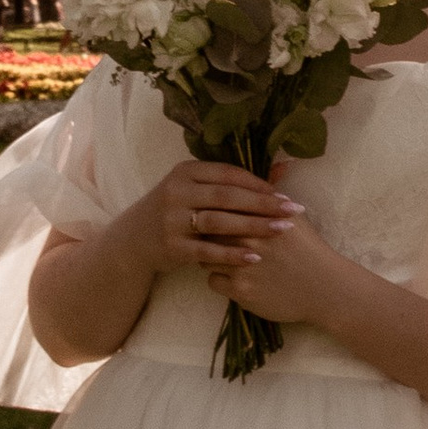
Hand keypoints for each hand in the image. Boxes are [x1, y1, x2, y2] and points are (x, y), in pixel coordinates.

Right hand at [148, 158, 303, 277]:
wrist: (134, 240)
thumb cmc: (176, 211)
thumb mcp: (195, 189)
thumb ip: (233, 182)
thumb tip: (283, 170)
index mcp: (185, 171)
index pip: (228, 174)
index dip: (258, 184)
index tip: (284, 194)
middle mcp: (177, 192)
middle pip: (227, 196)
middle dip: (263, 204)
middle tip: (293, 210)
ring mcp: (172, 219)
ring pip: (219, 222)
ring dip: (254, 226)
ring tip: (282, 231)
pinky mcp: (172, 246)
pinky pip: (208, 250)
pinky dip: (233, 254)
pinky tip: (255, 257)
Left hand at [201, 203, 351, 329]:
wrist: (324, 288)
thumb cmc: (309, 249)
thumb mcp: (295, 216)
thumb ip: (274, 195)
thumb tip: (277, 165)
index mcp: (259, 216)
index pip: (222, 206)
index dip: (217, 211)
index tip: (217, 215)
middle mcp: (247, 238)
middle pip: (209, 230)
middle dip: (209, 233)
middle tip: (214, 237)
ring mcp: (241, 265)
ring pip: (205, 256)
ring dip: (211, 256)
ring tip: (225, 258)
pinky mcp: (239, 290)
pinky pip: (212, 280)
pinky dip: (220, 279)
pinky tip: (233, 277)